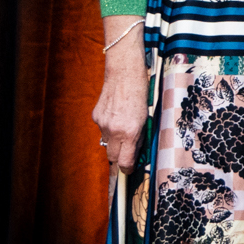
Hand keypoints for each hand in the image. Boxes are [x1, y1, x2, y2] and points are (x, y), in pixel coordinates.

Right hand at [90, 31, 151, 170]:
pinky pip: (102, 130)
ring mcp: (103, 124)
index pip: (124, 162)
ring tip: (124, 129)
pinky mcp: (96, 117)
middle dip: (120, 158)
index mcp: (130, 132)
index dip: (127, 169)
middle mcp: (115, 130)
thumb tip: (136, 154)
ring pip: (106, 143)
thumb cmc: (142, 94)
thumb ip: (140, 137)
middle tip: (127, 154)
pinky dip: (109, 128)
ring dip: (114, 142)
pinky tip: (116, 117)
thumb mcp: (147, 118)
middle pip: (112, 157)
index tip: (130, 169)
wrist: (125, 73)